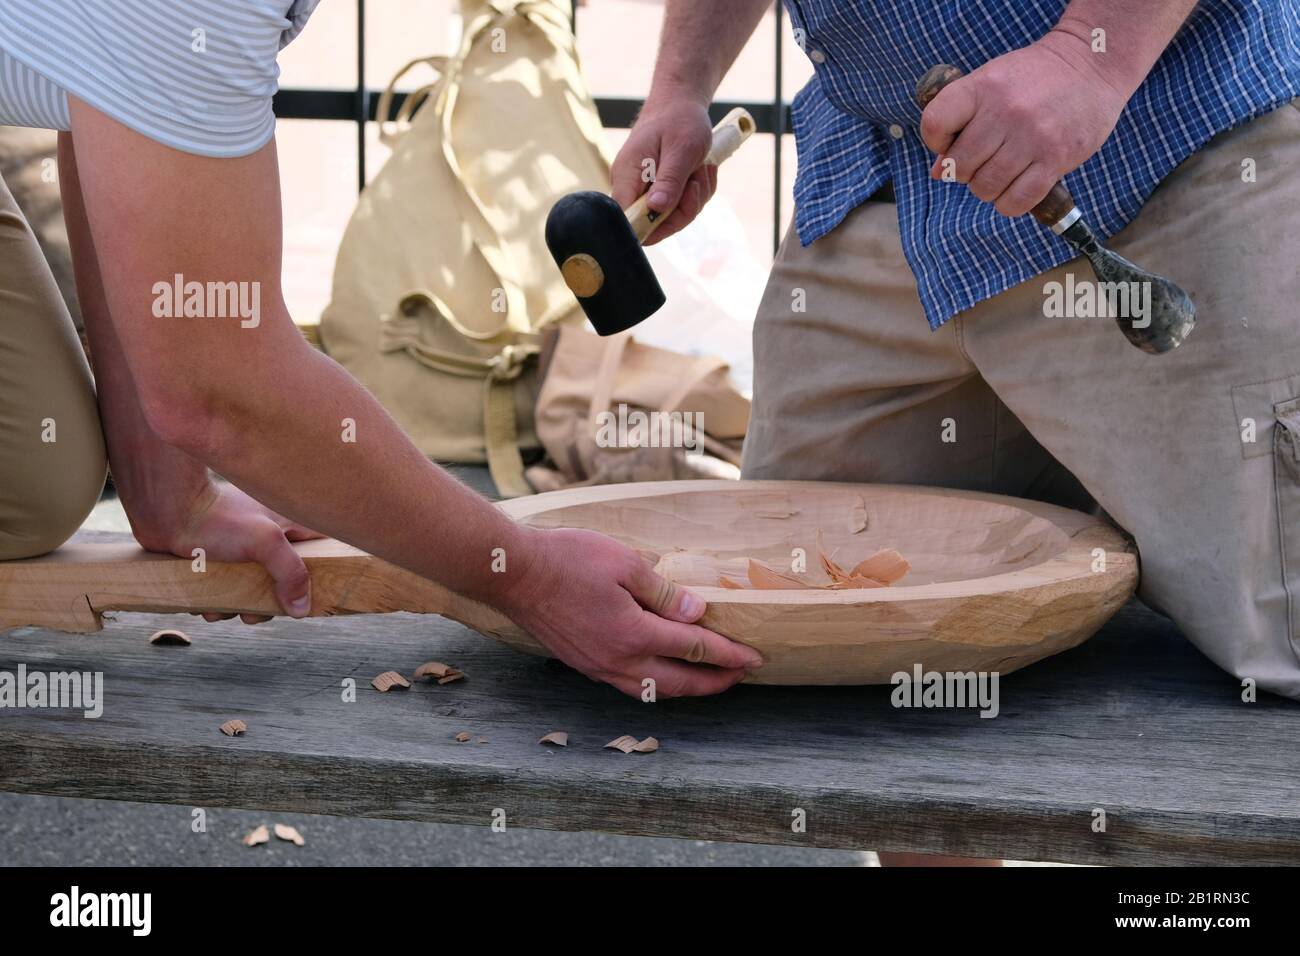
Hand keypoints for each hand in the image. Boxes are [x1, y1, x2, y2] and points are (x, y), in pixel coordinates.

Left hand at [153, 483, 323, 623]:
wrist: (165, 512)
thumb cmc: (216, 517)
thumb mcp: (265, 542)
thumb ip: (290, 573)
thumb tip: (302, 608)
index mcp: (290, 525)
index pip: (324, 549)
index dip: (324, 572)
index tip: (315, 593)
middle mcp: (270, 540)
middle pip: (287, 582)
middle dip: (269, 602)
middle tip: (254, 608)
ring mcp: (243, 553)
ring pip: (254, 591)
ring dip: (238, 605)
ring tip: (221, 601)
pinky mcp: (219, 564)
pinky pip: (227, 593)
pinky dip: (217, 602)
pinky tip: (205, 598)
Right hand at [500, 528, 762, 697]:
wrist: (513, 574)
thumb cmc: (567, 559)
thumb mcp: (624, 563)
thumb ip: (664, 593)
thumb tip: (697, 613)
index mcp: (634, 633)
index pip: (694, 649)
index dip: (728, 654)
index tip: (753, 657)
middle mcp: (618, 660)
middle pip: (679, 682)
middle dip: (715, 681)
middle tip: (741, 675)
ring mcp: (598, 667)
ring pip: (653, 690)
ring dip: (686, 688)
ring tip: (708, 680)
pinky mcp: (584, 664)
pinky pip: (629, 685)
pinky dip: (655, 685)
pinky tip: (661, 675)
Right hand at [611, 95, 717, 244]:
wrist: (682, 102)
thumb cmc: (680, 119)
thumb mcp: (681, 149)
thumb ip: (669, 180)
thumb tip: (656, 209)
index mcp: (627, 176)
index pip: (626, 219)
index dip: (649, 226)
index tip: (674, 210)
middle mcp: (632, 187)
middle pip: (654, 224)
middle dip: (683, 208)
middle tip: (696, 180)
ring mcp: (646, 190)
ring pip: (673, 216)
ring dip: (695, 197)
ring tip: (699, 168)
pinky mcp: (660, 190)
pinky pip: (681, 206)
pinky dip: (697, 191)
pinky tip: (700, 170)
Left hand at [919, 31, 1130, 216]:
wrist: (1092, 64)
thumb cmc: (1033, 78)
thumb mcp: (992, 80)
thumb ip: (960, 118)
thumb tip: (938, 172)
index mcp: (983, 86)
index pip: (934, 124)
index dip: (935, 142)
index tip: (950, 143)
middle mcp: (1006, 111)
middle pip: (960, 165)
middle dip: (963, 172)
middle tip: (979, 163)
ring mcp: (1032, 136)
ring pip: (986, 187)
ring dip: (986, 189)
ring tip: (999, 174)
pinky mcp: (1057, 158)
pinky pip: (1017, 201)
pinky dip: (1009, 203)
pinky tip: (1014, 189)